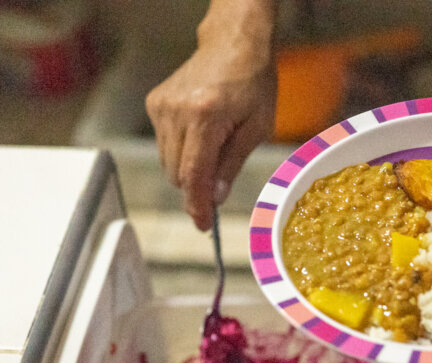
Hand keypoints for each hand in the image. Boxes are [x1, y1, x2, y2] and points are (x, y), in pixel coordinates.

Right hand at [145, 34, 275, 229]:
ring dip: (189, 170)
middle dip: (196, 189)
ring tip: (215, 148)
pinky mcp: (154, 104)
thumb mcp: (256, 129)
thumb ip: (232, 165)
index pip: (193, 174)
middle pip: (177, 174)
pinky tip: (201, 133)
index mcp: (205, 117)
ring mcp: (161, 107)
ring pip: (168, 163)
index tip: (203, 226)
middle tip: (218, 187)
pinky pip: (164, 144)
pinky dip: (181, 150)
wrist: (234, 46)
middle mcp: (176, 112)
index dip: (197, 205)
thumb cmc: (254, 86)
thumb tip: (213, 198)